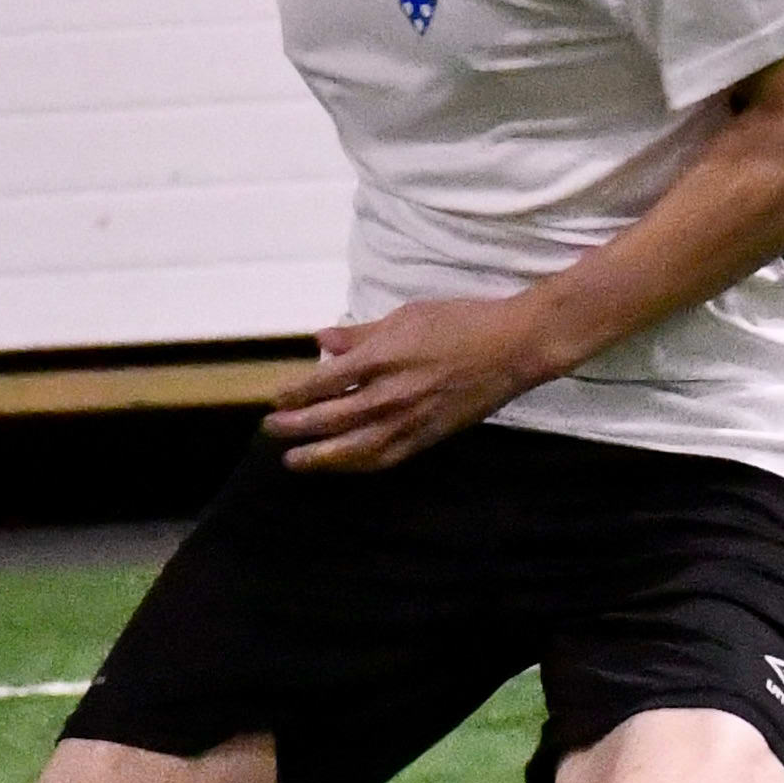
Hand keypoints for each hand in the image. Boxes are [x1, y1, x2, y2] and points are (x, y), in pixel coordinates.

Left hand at [262, 296, 556, 472]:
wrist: (512, 346)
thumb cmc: (460, 321)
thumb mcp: (406, 315)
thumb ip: (360, 332)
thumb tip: (321, 339)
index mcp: (381, 357)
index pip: (323, 382)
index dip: (295, 394)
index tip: (276, 400)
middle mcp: (390, 394)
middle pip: (331, 418)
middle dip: (296, 428)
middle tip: (271, 432)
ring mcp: (410, 420)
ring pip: (354, 448)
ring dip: (321, 457)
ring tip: (296, 461)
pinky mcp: (429, 437)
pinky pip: (386, 458)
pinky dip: (358, 464)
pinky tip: (342, 467)